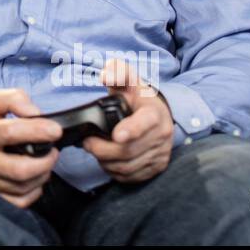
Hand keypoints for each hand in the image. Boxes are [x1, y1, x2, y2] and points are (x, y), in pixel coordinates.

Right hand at [0, 88, 63, 208]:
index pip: (12, 133)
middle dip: (46, 161)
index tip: (55, 130)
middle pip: (21, 169)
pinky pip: (17, 202)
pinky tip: (33, 179)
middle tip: (52, 150)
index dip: (39, 131)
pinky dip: (33, 192)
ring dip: (42, 175)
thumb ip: (15, 99)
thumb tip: (36, 114)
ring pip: (22, 187)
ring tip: (43, 161)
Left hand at [82, 58, 174, 183]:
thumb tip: (106, 75)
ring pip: (127, 166)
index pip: (144, 124)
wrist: (160, 114)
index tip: (117, 134)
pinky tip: (108, 160)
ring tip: (95, 150)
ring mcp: (161, 154)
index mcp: (154, 114)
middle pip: (128, 150)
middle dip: (102, 149)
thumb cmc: (139, 98)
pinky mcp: (157, 168)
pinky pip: (132, 176)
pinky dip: (115, 171)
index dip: (131, 130)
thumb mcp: (129, 81)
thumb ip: (117, 72)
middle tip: (87, 142)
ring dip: (106, 162)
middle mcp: (162, 136)